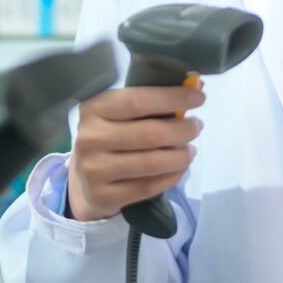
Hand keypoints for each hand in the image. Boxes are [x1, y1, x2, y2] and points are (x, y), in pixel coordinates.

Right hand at [66, 84, 204, 221]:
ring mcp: (95, 169)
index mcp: (93, 109)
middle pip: (150, 133)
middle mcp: (91, 138)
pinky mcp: (104, 195)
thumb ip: (151, 100)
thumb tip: (196, 86)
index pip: (137, 100)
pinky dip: (171, 177)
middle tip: (196, 127)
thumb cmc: (110, 136)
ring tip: (190, 150)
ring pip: (153, 163)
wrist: (84, 180)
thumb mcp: (119, 113)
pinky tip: (178, 168)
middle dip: (183, 130)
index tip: (198, 97)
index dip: (172, 98)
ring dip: (181, 156)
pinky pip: (149, 187)